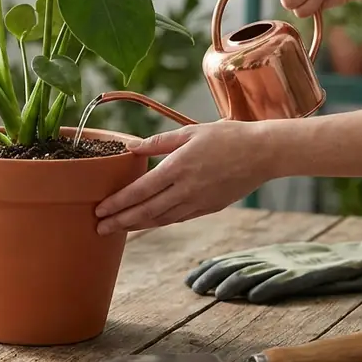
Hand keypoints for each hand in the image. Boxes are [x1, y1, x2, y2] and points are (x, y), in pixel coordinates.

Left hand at [94, 121, 271, 234]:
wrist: (262, 153)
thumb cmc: (227, 136)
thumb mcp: (190, 131)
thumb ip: (159, 142)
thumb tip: (131, 147)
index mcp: (178, 167)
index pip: (140, 190)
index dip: (118, 202)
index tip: (100, 210)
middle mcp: (185, 189)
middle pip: (146, 210)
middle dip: (120, 221)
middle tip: (99, 228)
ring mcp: (198, 201)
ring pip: (161, 218)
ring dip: (137, 225)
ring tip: (117, 229)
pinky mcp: (209, 207)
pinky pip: (178, 218)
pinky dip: (159, 222)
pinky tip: (147, 223)